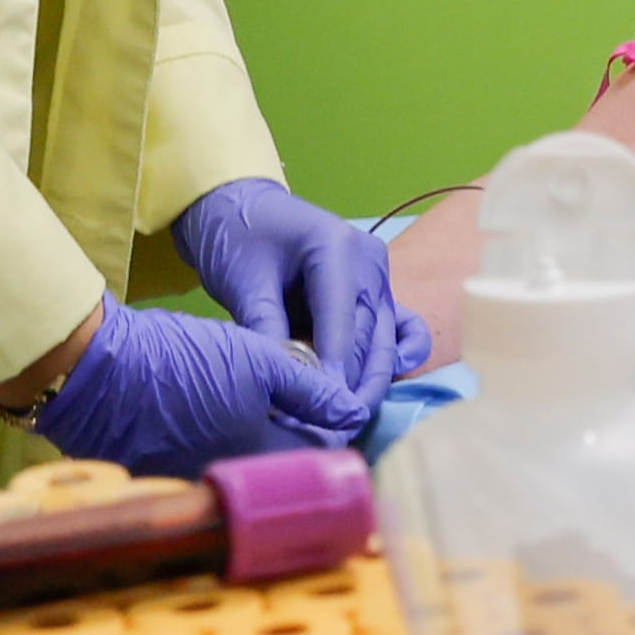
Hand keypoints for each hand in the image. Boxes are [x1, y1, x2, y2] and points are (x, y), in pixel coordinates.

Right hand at [19, 298, 375, 479]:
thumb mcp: (258, 359)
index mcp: (261, 457)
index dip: (332, 427)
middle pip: (278, 462)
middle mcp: (230, 482)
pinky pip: (202, 459)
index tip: (335, 400)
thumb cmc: (182, 357)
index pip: (316, 456)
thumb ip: (311, 388)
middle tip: (301, 395)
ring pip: (241, 460)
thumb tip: (357, 412)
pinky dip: (217, 436)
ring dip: (257, 434)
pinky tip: (213, 407)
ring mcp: (190, 481)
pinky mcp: (157, 474)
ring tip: (258, 397)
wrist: (95, 370)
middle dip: (296, 432)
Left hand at [172, 178, 433, 423]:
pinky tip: (383, 385)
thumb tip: (280, 384)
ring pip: (385, 342)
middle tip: (337, 428)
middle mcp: (369, 262)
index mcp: (337, 248)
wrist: (236, 207)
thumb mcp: (243, 282)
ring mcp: (377, 278)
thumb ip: (266, 330)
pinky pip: (399, 330)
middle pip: (371, 337)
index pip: (342, 322)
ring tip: (347, 420)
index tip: (326, 410)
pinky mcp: (375, 294)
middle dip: (356, 386)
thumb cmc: (235, 237)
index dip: (335, 370)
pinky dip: (396, 358)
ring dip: (369, 382)